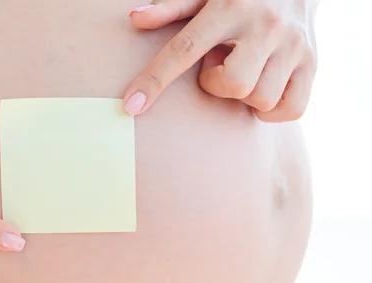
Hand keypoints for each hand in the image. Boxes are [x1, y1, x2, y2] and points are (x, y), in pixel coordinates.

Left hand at [124, 0, 317, 121]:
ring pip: (260, 98)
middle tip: (220, 63)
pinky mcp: (313, 64)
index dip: (155, 81)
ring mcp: (294, 46)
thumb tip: (135, 19)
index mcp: (230, 7)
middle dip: (217, 84)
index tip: (132, 106)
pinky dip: (271, 110)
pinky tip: (263, 87)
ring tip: (244, 66)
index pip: (184, 50)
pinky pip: (290, 110)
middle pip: (233, 83)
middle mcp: (266, 25)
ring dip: (243, 93)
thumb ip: (171, 7)